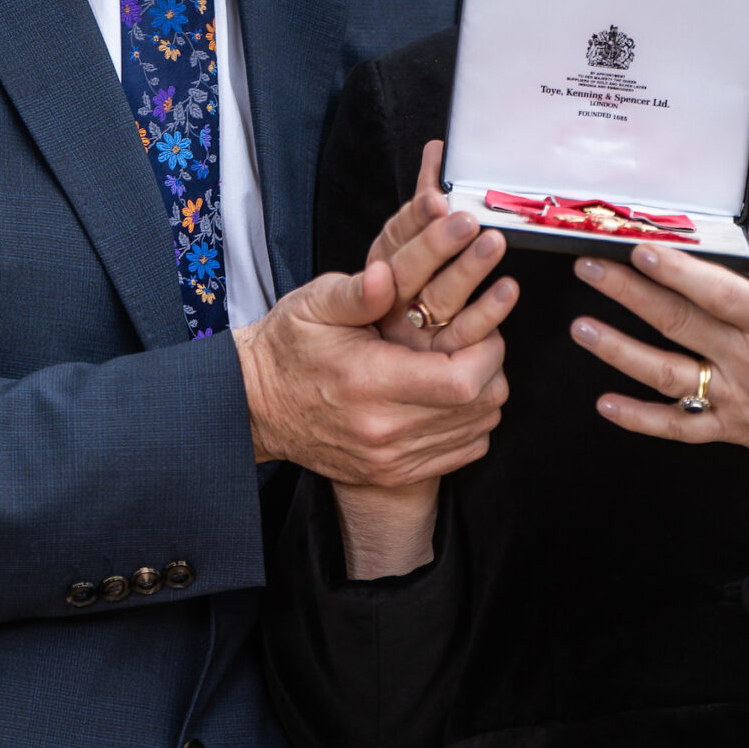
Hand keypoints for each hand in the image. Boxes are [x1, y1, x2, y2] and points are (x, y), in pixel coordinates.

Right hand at [295, 142, 514, 579]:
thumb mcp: (314, 305)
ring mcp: (389, 458)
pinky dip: (471, 425)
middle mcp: (383, 429)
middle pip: (478, 406)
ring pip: (476, 431)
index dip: (488, 352)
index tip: (483, 329)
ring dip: (485, 397)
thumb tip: (385, 274)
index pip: (462, 380)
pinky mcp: (392, 473)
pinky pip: (460, 453)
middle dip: (492, 369)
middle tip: (480, 342)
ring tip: (466, 365)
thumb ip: (357, 291)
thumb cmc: (289, 349)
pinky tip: (454, 399)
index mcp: (369, 382)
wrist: (256, 405)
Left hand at [568, 227, 748, 579]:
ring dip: (619, 350)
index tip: (638, 245)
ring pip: (666, 373)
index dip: (675, 268)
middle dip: (626, 292)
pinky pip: (680, 427)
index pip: (717, 291)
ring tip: (582, 327)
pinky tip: (606, 404)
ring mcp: (740, 400)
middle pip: (678, 322)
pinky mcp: (736, 432)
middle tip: (588, 267)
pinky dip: (640, 419)